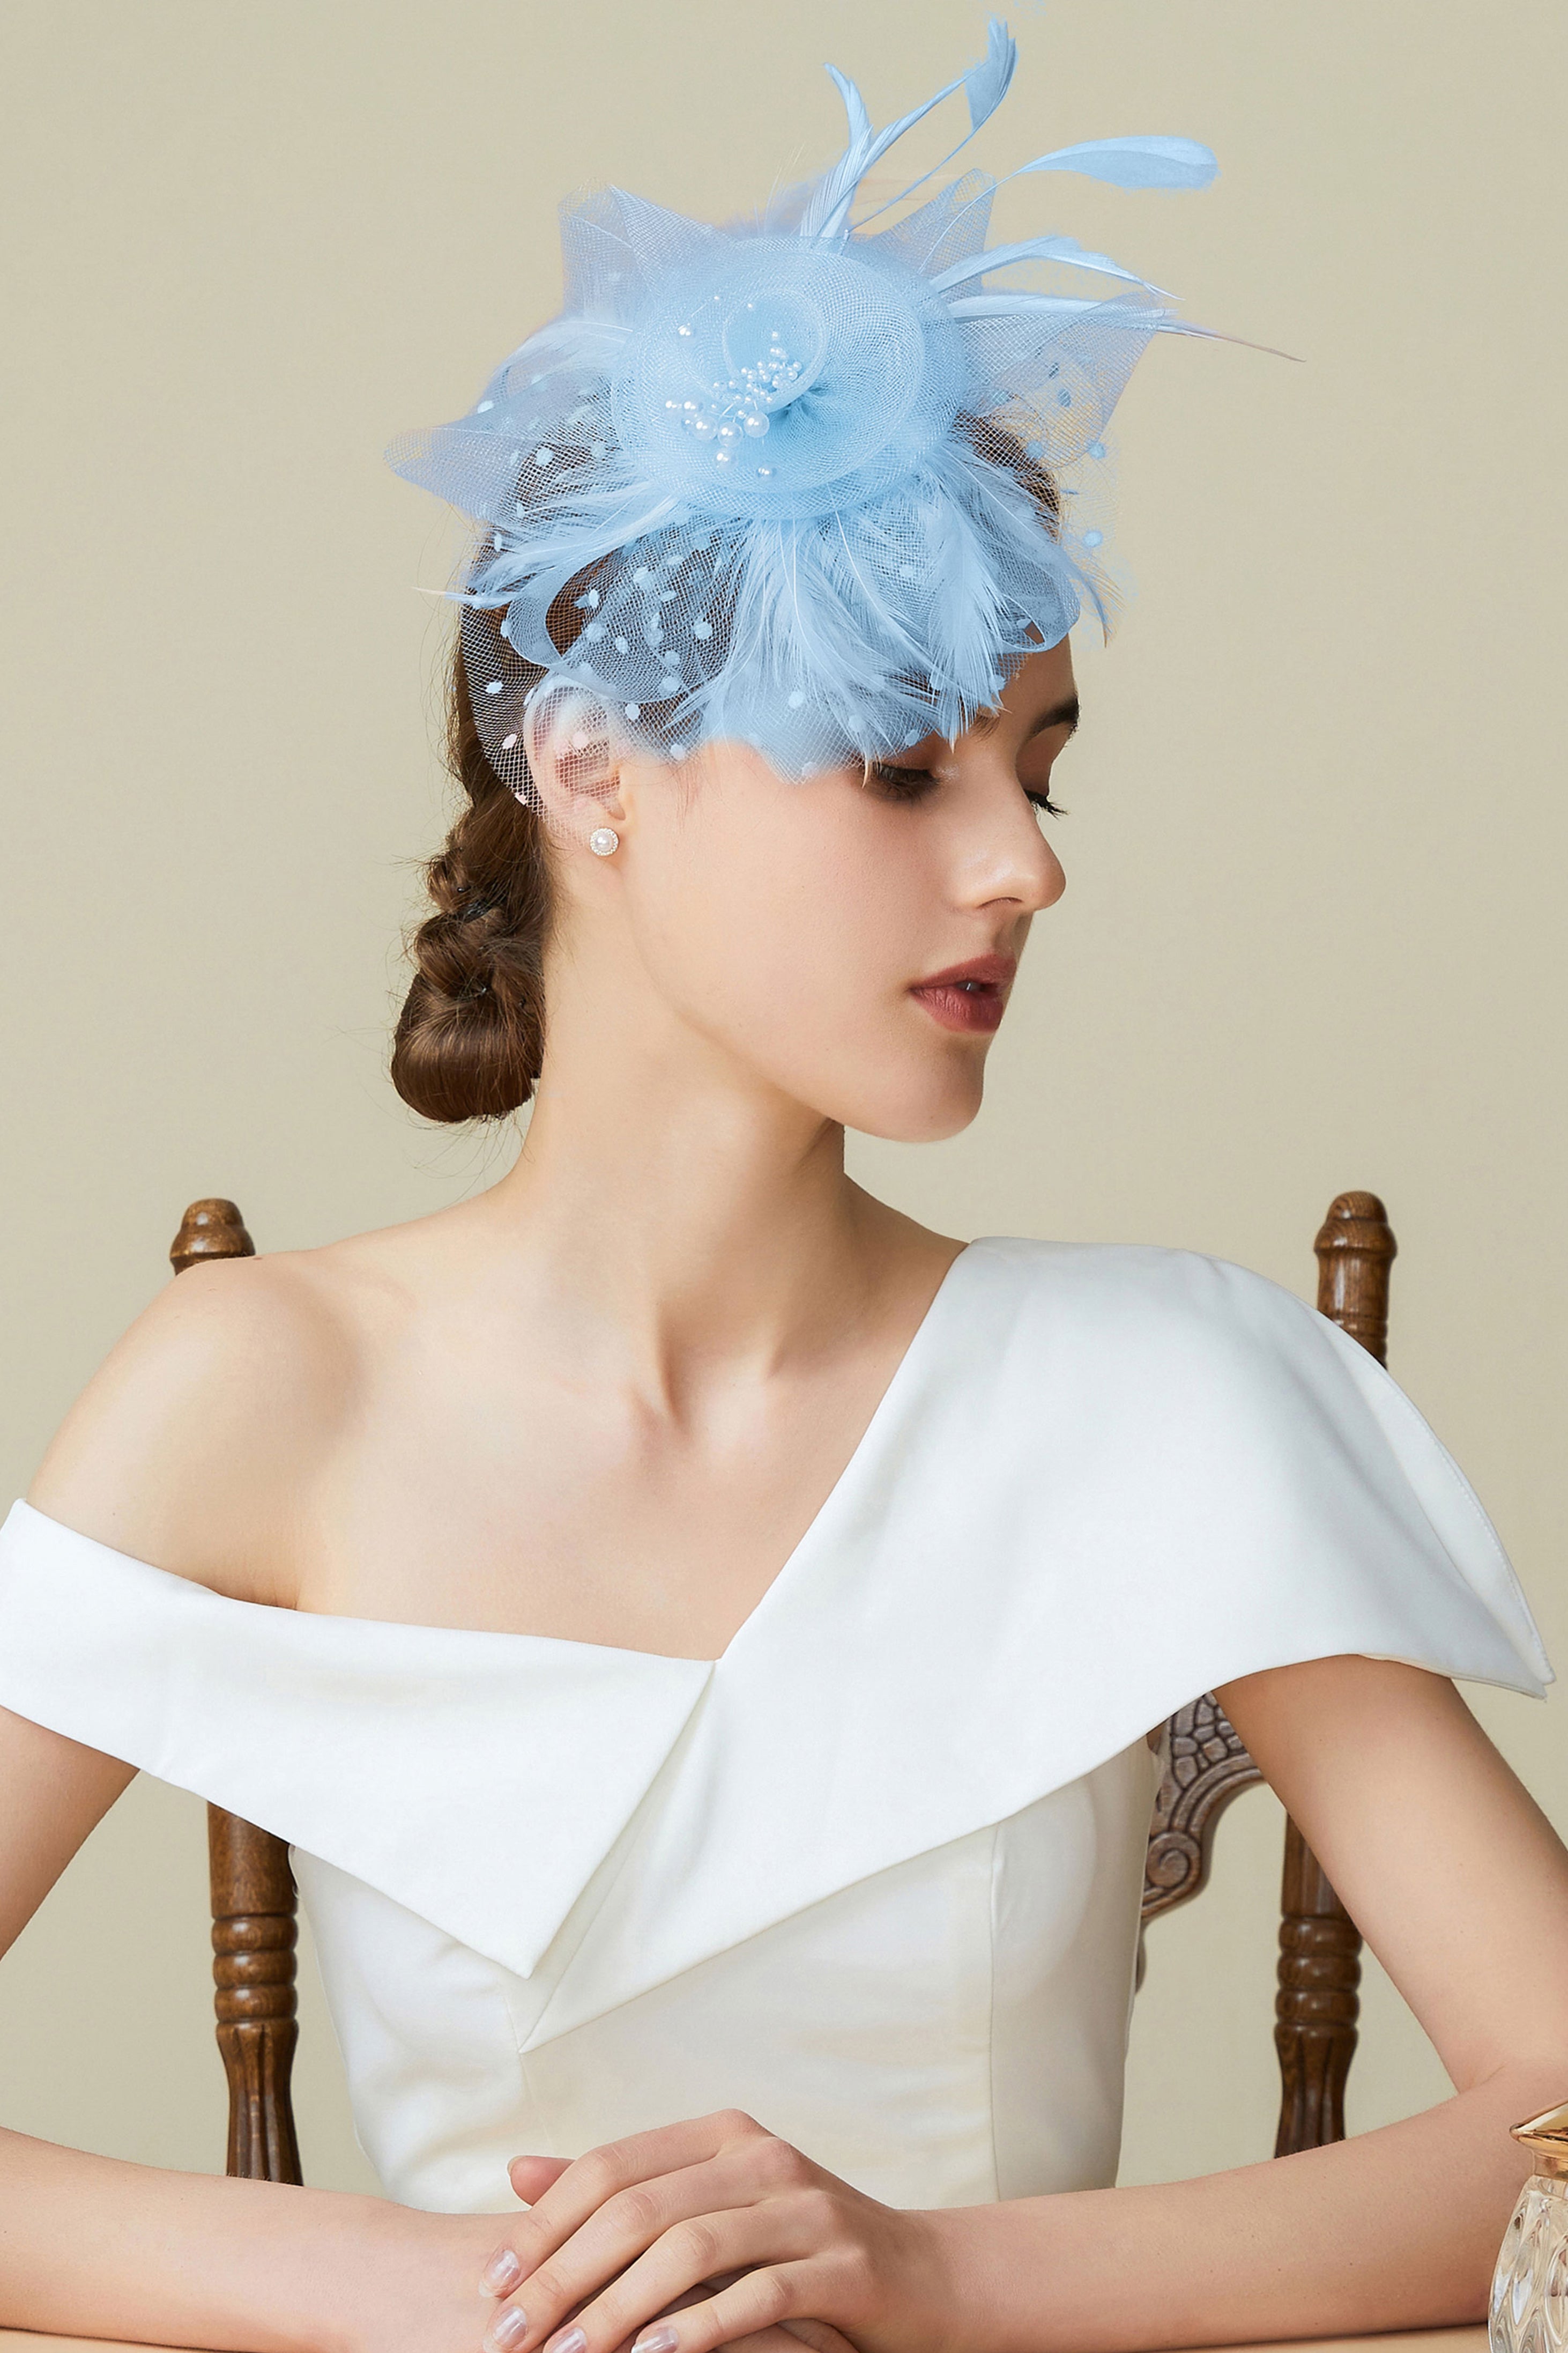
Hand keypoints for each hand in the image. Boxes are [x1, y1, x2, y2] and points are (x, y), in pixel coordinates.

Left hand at [473, 2110, 951, 2352]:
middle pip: (639, 2208)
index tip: (491, 2283)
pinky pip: (758, 2295)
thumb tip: (517, 2171)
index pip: (612, 2166)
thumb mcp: (713, 2205)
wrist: (927, 2277)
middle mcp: (762, 2157)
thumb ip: (624, 2189)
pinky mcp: (844, 2264)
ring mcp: (807, 2207)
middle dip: (562, 2275)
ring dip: (616, 2310)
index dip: (544, 2223)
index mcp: (723, 2135)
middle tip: (508, 2335)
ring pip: (689, 2250)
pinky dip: (698, 2331)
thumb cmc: (802, 2250)